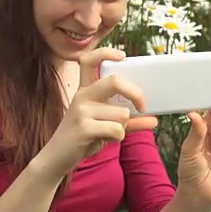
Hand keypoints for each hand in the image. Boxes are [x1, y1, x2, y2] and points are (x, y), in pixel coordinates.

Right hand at [35, 48, 158, 180]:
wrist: (57, 158)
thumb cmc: (83, 138)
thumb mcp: (107, 125)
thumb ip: (129, 121)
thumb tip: (154, 120)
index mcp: (86, 89)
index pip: (89, 60)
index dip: (106, 53)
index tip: (123, 56)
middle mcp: (82, 95)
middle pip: (115, 82)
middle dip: (135, 93)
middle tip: (142, 106)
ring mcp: (81, 110)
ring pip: (122, 113)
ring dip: (123, 127)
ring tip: (108, 133)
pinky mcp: (83, 127)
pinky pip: (117, 129)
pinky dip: (118, 137)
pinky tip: (106, 140)